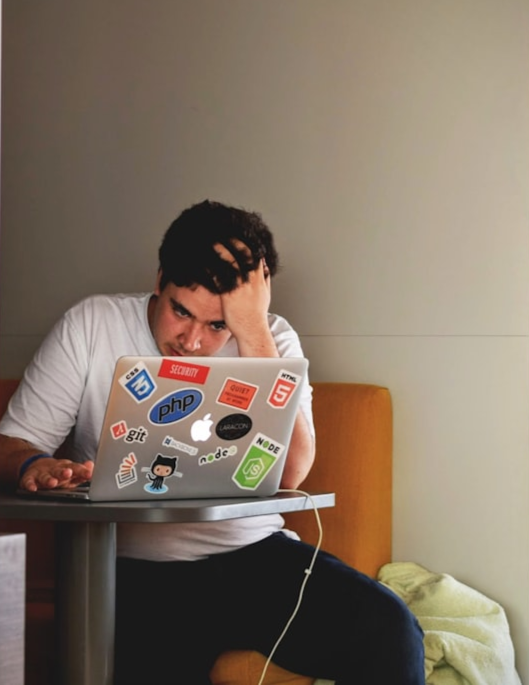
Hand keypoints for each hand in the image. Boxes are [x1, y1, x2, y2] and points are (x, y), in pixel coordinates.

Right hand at [19, 457, 93, 491]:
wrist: (36, 465)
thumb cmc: (58, 472)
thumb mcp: (71, 471)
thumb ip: (82, 471)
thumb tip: (92, 466)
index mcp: (66, 468)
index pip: (75, 468)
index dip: (82, 471)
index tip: (89, 474)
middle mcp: (54, 469)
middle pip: (60, 470)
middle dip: (64, 472)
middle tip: (69, 473)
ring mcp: (42, 473)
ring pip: (45, 476)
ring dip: (48, 479)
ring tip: (52, 483)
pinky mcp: (30, 477)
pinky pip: (29, 481)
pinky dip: (30, 485)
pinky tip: (33, 488)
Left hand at [214, 241, 275, 355]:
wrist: (252, 329)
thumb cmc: (256, 315)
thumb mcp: (265, 294)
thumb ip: (265, 279)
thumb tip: (266, 268)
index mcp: (260, 278)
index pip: (255, 254)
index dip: (247, 242)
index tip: (239, 234)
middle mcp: (251, 280)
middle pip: (244, 253)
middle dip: (234, 241)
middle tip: (224, 232)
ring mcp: (240, 286)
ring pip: (231, 261)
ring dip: (221, 249)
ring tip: (212, 240)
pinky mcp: (229, 294)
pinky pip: (219, 276)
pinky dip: (211, 266)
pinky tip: (204, 261)